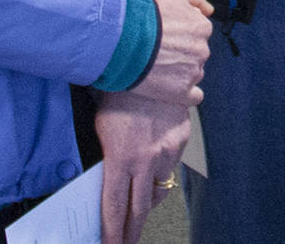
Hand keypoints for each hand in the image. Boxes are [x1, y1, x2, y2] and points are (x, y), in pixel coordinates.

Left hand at [94, 89, 189, 243]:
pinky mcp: (182, 138)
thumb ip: (107, 157)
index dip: (113, 233)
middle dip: (132, 231)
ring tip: (139, 198)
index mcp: (122, 158)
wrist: (150, 60)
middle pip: (140, 209)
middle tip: (126, 243)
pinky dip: (162, 168)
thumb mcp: (101, 126)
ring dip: (149, 195)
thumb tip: (108, 178)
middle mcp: (147, 158)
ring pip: (159, 187)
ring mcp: (168, 150)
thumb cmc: (120, 89)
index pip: (115, 208)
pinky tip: (153, 159)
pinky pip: (171, 164)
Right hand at [128, 0, 212, 106]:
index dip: (179, 32)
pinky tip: (169, 88)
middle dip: (180, 52)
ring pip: (192, 72)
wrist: (120, 37)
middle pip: (195, 52)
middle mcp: (202, 50)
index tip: (163, 34)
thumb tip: (209, 10)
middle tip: (156, 50)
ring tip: (154, 67)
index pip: (197, 32)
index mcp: (201, 26)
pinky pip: (193, 97)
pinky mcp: (181, 93)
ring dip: (178, 71)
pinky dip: (184, 94)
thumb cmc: (142, 11)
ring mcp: (192, 72)